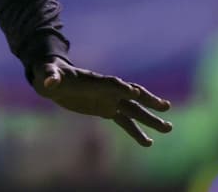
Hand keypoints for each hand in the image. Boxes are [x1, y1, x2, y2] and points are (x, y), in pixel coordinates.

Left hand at [32, 59, 172, 145]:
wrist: (54, 80)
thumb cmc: (51, 74)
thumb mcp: (49, 74)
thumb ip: (50, 76)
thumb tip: (49, 82)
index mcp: (95, 80)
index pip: (112, 83)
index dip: (122, 87)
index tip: (134, 93)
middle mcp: (107, 90)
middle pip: (131, 95)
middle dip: (148, 100)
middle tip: (165, 107)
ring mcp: (109, 100)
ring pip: (134, 110)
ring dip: (150, 119)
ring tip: (168, 128)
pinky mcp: (107, 110)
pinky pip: (125, 122)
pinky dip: (137, 133)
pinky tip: (148, 143)